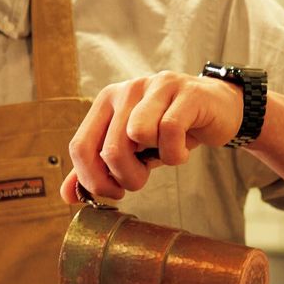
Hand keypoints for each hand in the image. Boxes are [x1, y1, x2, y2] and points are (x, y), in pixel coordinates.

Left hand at [60, 70, 242, 200]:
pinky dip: (176, 154)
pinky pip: (170, 131)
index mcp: (106, 102)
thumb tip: (67, 196)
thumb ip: (97, 169)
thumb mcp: (131, 151)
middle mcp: (126, 89)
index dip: (93, 180)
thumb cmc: (168, 132)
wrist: (217, 109)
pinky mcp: (186, 92)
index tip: (113, 192)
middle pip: (110, 149)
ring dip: (153, 162)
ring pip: (137, 135)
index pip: (80, 147)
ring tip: (163, 157)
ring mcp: (156, 86)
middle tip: (142, 178)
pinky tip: (182, 152)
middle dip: (127, 178)